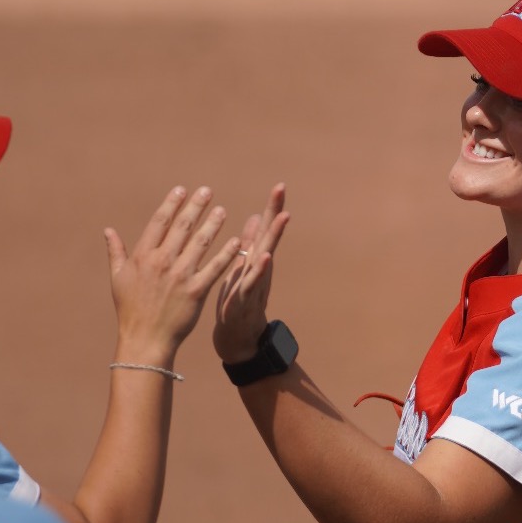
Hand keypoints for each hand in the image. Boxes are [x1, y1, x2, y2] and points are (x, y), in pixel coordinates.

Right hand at [105, 186, 240, 360]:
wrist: (145, 339)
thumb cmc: (130, 309)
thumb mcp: (118, 278)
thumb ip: (116, 251)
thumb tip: (108, 230)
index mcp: (143, 256)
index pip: (160, 222)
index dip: (172, 203)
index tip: (182, 189)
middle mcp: (162, 262)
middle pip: (183, 227)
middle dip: (196, 206)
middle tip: (208, 191)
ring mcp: (180, 276)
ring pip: (201, 243)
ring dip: (213, 225)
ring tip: (222, 210)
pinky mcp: (196, 291)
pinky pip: (215, 268)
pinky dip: (227, 254)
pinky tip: (237, 241)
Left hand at [214, 183, 288, 363]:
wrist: (238, 336)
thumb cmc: (239, 300)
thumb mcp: (243, 267)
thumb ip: (250, 243)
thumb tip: (256, 217)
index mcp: (255, 258)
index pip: (265, 229)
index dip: (272, 208)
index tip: (279, 186)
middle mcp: (259, 267)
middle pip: (270, 236)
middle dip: (276, 212)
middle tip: (282, 190)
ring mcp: (255, 282)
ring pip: (266, 255)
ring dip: (275, 236)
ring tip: (283, 217)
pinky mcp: (246, 298)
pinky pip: (254, 281)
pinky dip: (261, 268)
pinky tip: (266, 255)